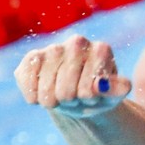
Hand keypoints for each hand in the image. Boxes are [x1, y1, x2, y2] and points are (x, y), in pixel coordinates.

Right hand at [14, 35, 130, 117]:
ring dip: (54, 101)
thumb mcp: (113, 97)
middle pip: (66, 92)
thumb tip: (102, 86)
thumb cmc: (100, 95)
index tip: (94, 95)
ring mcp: (54, 48)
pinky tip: (41, 97)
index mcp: (102, 51)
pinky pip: (28, 81)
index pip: (89, 90)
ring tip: (63, 97)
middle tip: (77, 97)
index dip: (89, 100)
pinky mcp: (33, 57)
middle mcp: (78, 43)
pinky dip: (34, 96)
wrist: (79, 95)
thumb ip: (115, 91)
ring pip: (47, 90)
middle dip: (72, 102)